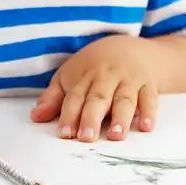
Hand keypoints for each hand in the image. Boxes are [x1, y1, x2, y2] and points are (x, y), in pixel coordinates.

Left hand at [30, 35, 157, 141]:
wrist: (129, 47)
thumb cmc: (94, 67)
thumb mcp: (70, 75)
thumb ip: (53, 98)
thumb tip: (35, 117)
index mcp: (84, 75)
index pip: (75, 97)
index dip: (69, 115)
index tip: (65, 134)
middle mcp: (106, 77)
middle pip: (98, 98)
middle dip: (92, 117)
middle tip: (86, 137)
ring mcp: (128, 80)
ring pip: (124, 98)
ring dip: (121, 117)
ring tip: (116, 135)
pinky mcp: (148, 84)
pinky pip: (150, 98)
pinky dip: (149, 112)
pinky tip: (146, 126)